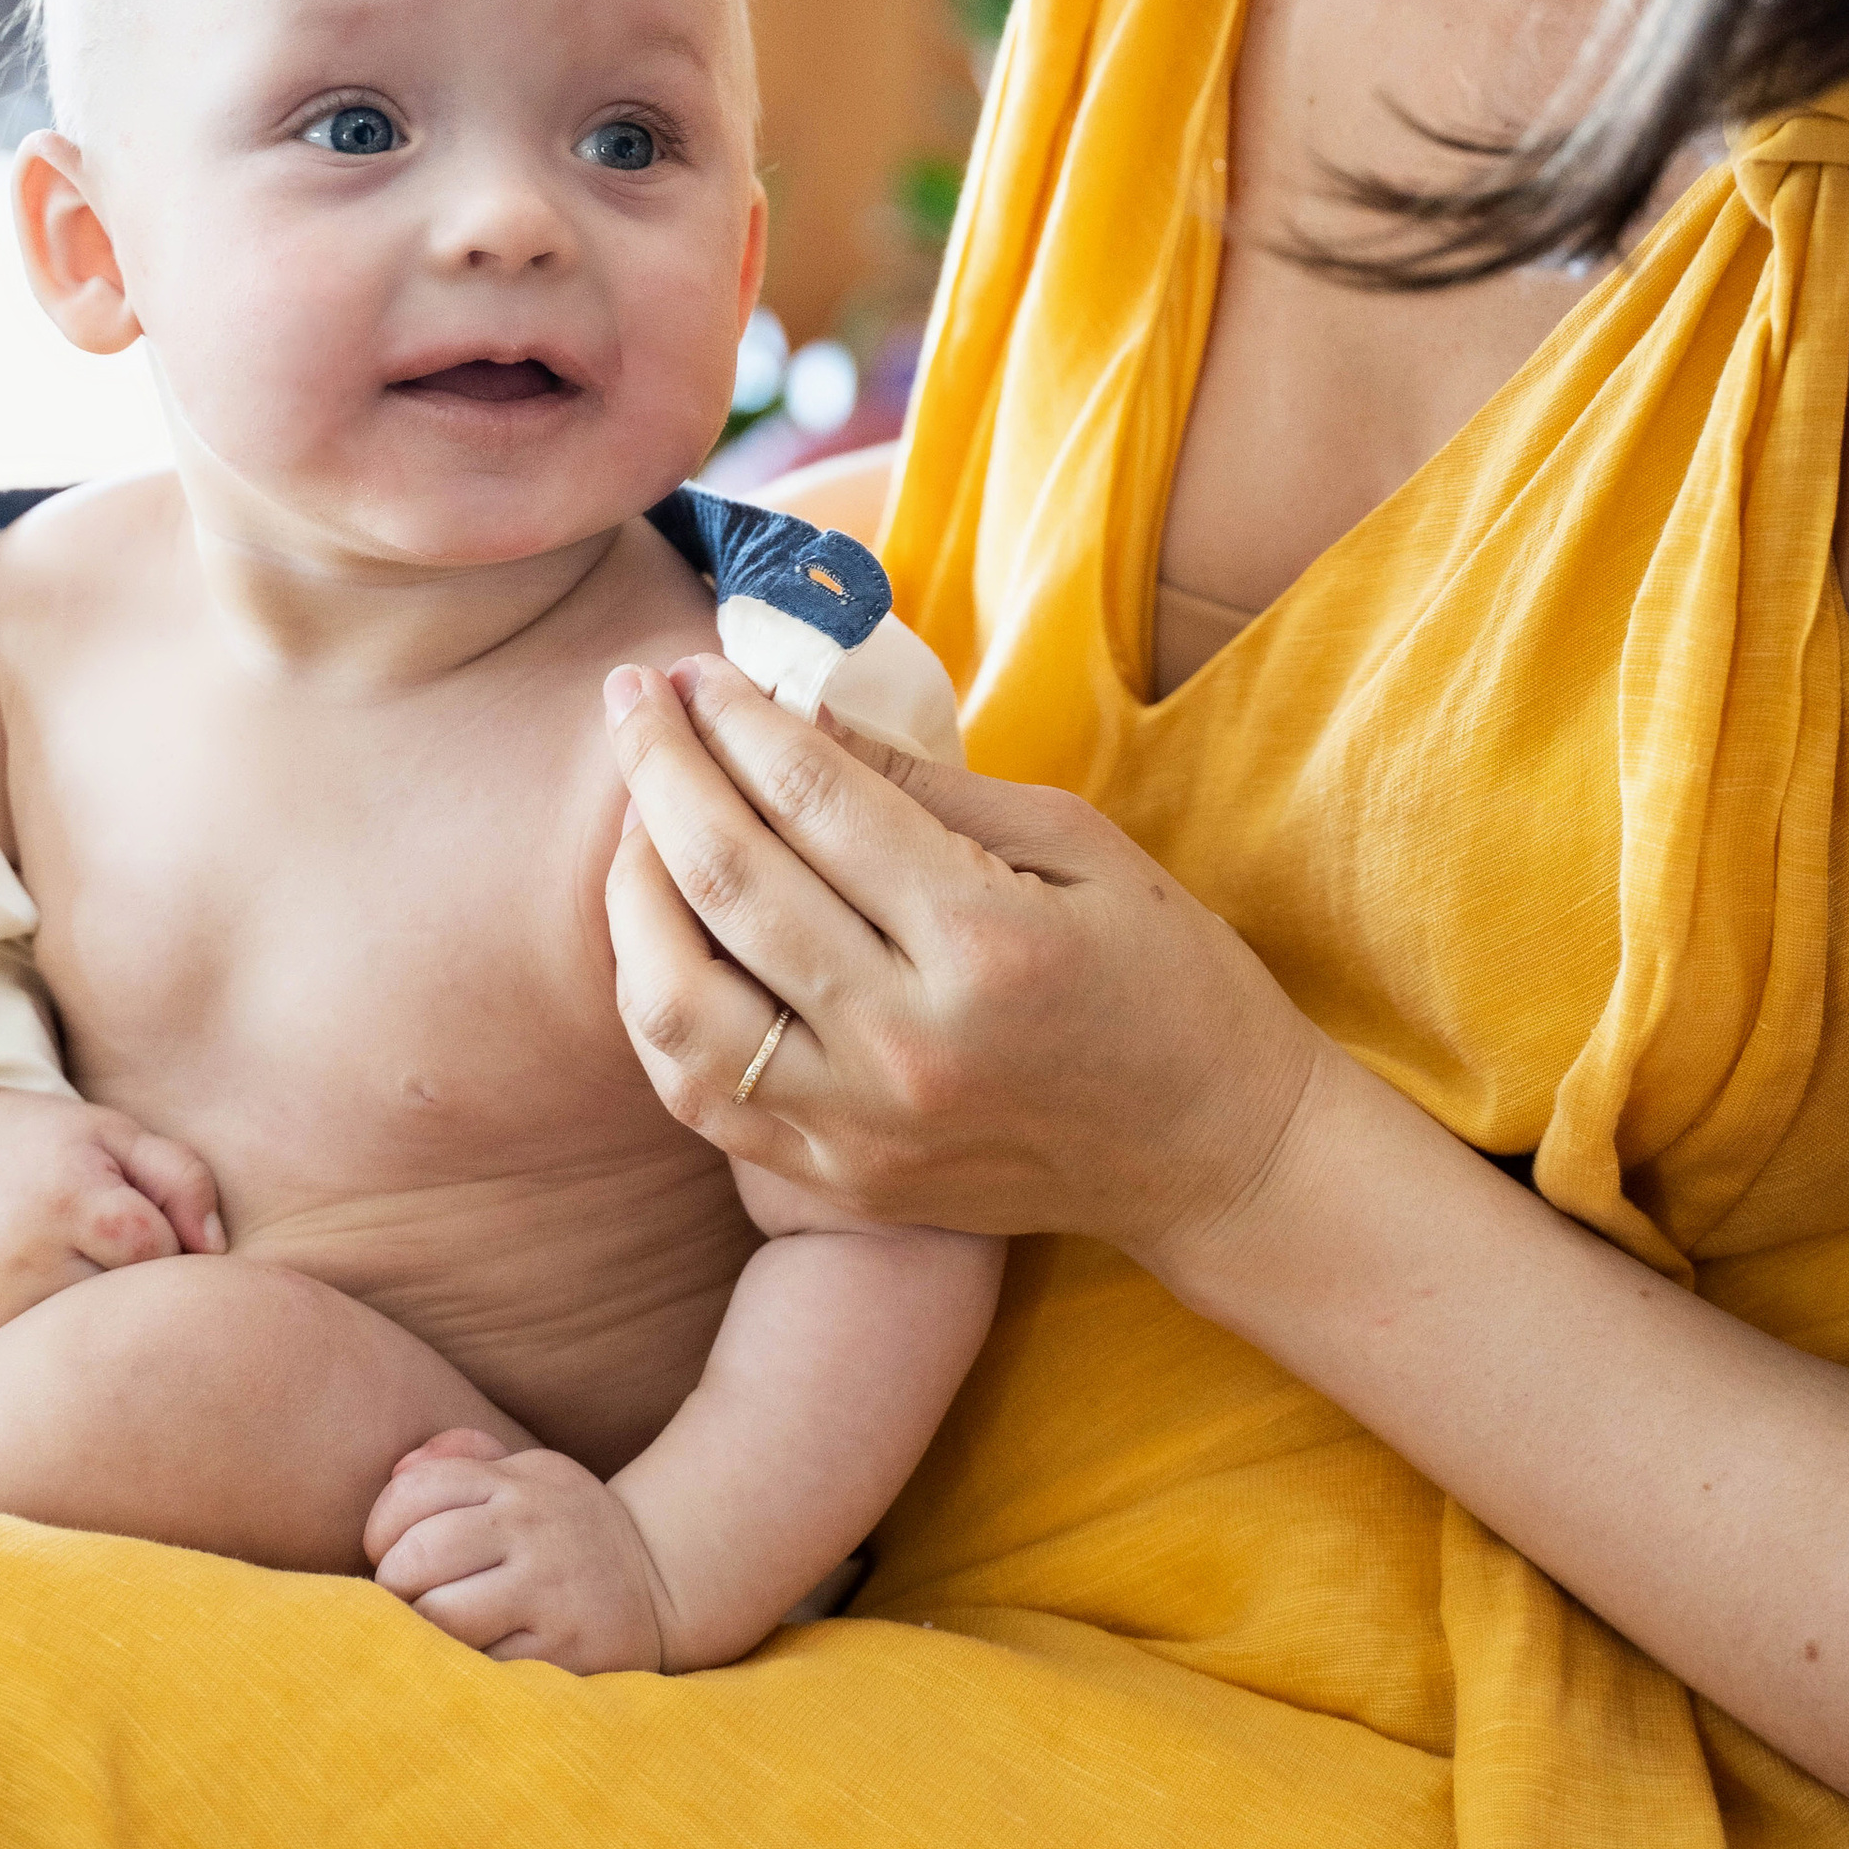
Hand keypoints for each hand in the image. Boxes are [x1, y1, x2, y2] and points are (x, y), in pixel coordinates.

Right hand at [0, 1084, 226, 1341]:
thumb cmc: (59, 1148)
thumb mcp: (124, 1137)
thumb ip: (184, 1180)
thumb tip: (215, 1252)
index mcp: (66, 1198)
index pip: (154, 1251)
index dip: (172, 1243)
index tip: (156, 1226)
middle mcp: (24, 1257)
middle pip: (127, 1305)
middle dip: (146, 1289)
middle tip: (131, 1256)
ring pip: (95, 1339)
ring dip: (114, 1318)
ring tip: (98, 1272)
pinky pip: (57, 1352)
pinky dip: (77, 1335)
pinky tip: (69, 1297)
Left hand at [365, 1430, 672, 1671]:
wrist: (662, 1579)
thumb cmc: (566, 1529)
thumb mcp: (527, 1475)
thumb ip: (460, 1462)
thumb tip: (397, 1472)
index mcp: (516, 1484)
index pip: (414, 1492)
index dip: (381, 1527)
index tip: (388, 1552)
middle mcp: (533, 1531)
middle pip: (419, 1557)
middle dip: (394, 1586)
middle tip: (407, 1600)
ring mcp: (549, 1593)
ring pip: (441, 1617)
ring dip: (418, 1631)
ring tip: (432, 1632)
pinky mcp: (563, 1652)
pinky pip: (479, 1665)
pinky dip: (459, 1666)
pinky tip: (469, 1658)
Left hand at [602, 654, 1323, 1281]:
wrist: (1216, 1155)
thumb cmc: (1164, 979)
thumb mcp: (1076, 846)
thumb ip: (926, 786)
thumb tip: (796, 713)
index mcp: (985, 939)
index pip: (812, 798)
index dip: (737, 718)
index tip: (695, 667)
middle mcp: (908, 1040)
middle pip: (729, 880)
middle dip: (661, 766)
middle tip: (632, 697)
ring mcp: (864, 1125)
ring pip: (678, 1000)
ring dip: (633, 889)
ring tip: (636, 816)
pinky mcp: (841, 1181)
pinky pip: (698, 1090)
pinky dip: (657, 999)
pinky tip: (661, 929)